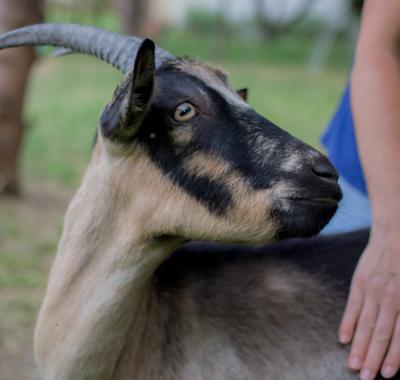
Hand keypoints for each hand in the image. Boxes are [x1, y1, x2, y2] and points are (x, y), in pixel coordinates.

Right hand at [339, 226, 399, 379]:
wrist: (395, 235)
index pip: (398, 335)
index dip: (392, 356)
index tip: (384, 374)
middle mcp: (389, 298)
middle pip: (380, 333)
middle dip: (372, 357)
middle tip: (364, 377)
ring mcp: (372, 290)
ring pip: (365, 323)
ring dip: (359, 345)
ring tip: (352, 364)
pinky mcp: (359, 283)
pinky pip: (352, 306)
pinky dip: (347, 322)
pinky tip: (343, 338)